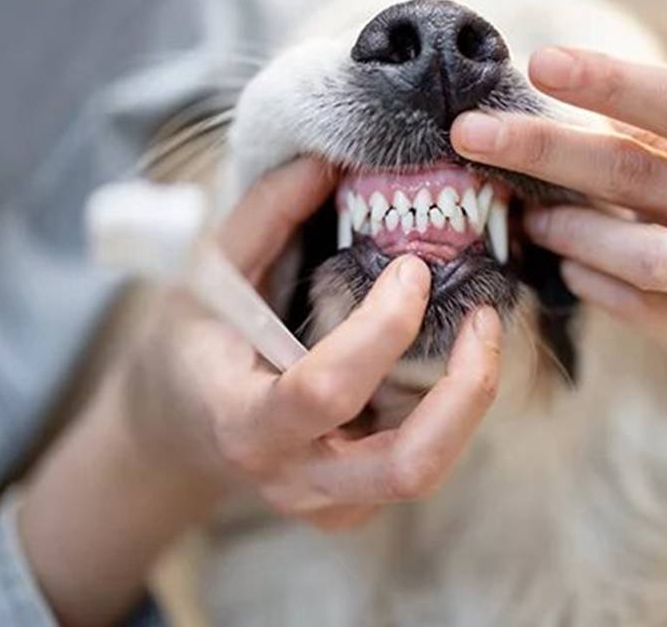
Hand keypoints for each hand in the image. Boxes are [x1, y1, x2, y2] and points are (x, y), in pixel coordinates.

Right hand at [20, 158, 501, 622]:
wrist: (181, 432)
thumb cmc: (192, 348)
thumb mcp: (207, 276)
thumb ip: (264, 218)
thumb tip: (326, 162)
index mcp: (245, 423)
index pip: (324, 390)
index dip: (381, 328)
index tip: (412, 268)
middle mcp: (295, 479)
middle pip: (407, 466)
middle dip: (465, 391)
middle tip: (485, 318)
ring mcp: (332, 503)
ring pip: (428, 471)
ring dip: (470, 400)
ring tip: (481, 330)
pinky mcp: (359, 504)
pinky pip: (423, 462)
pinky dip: (450, 410)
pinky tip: (447, 360)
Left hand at [452, 47, 666, 361]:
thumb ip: (640, 127)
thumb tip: (530, 100)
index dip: (609, 81)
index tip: (539, 63)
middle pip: (634, 172)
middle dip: (543, 150)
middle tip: (470, 133)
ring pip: (640, 252)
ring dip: (569, 230)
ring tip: (532, 219)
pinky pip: (632, 306)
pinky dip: (587, 280)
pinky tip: (569, 266)